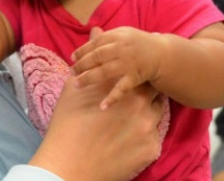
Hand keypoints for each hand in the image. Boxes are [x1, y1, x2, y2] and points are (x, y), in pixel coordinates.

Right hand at [31, 78, 162, 180]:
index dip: (133, 75)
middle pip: (152, 90)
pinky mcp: (152, 149)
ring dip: (147, 113)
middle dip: (143, 93)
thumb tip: (92, 58)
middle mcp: (140, 103)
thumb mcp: (72, 90)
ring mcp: (149, 127)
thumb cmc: (66, 126)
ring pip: (157, 113)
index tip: (127, 81)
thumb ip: (88, 71)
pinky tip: (128, 139)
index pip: (138, 72)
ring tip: (130, 121)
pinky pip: (154, 137)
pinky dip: (144, 136)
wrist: (68, 165)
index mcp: (120, 86)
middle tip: (130, 102)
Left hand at [71, 26, 160, 109]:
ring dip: (88, 79)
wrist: (163, 54)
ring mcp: (128, 64)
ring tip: (76, 85)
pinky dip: (112, 98)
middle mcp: (121, 49)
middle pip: (96, 57)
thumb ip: (107, 36)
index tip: (72, 58)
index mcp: (117, 36)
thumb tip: (90, 33)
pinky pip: (121, 89)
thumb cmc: (139, 44)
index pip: (95, 43)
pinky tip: (102, 106)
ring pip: (104, 72)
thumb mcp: (124, 34)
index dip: (82, 51)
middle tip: (71, 72)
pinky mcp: (135, 78)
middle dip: (81, 65)